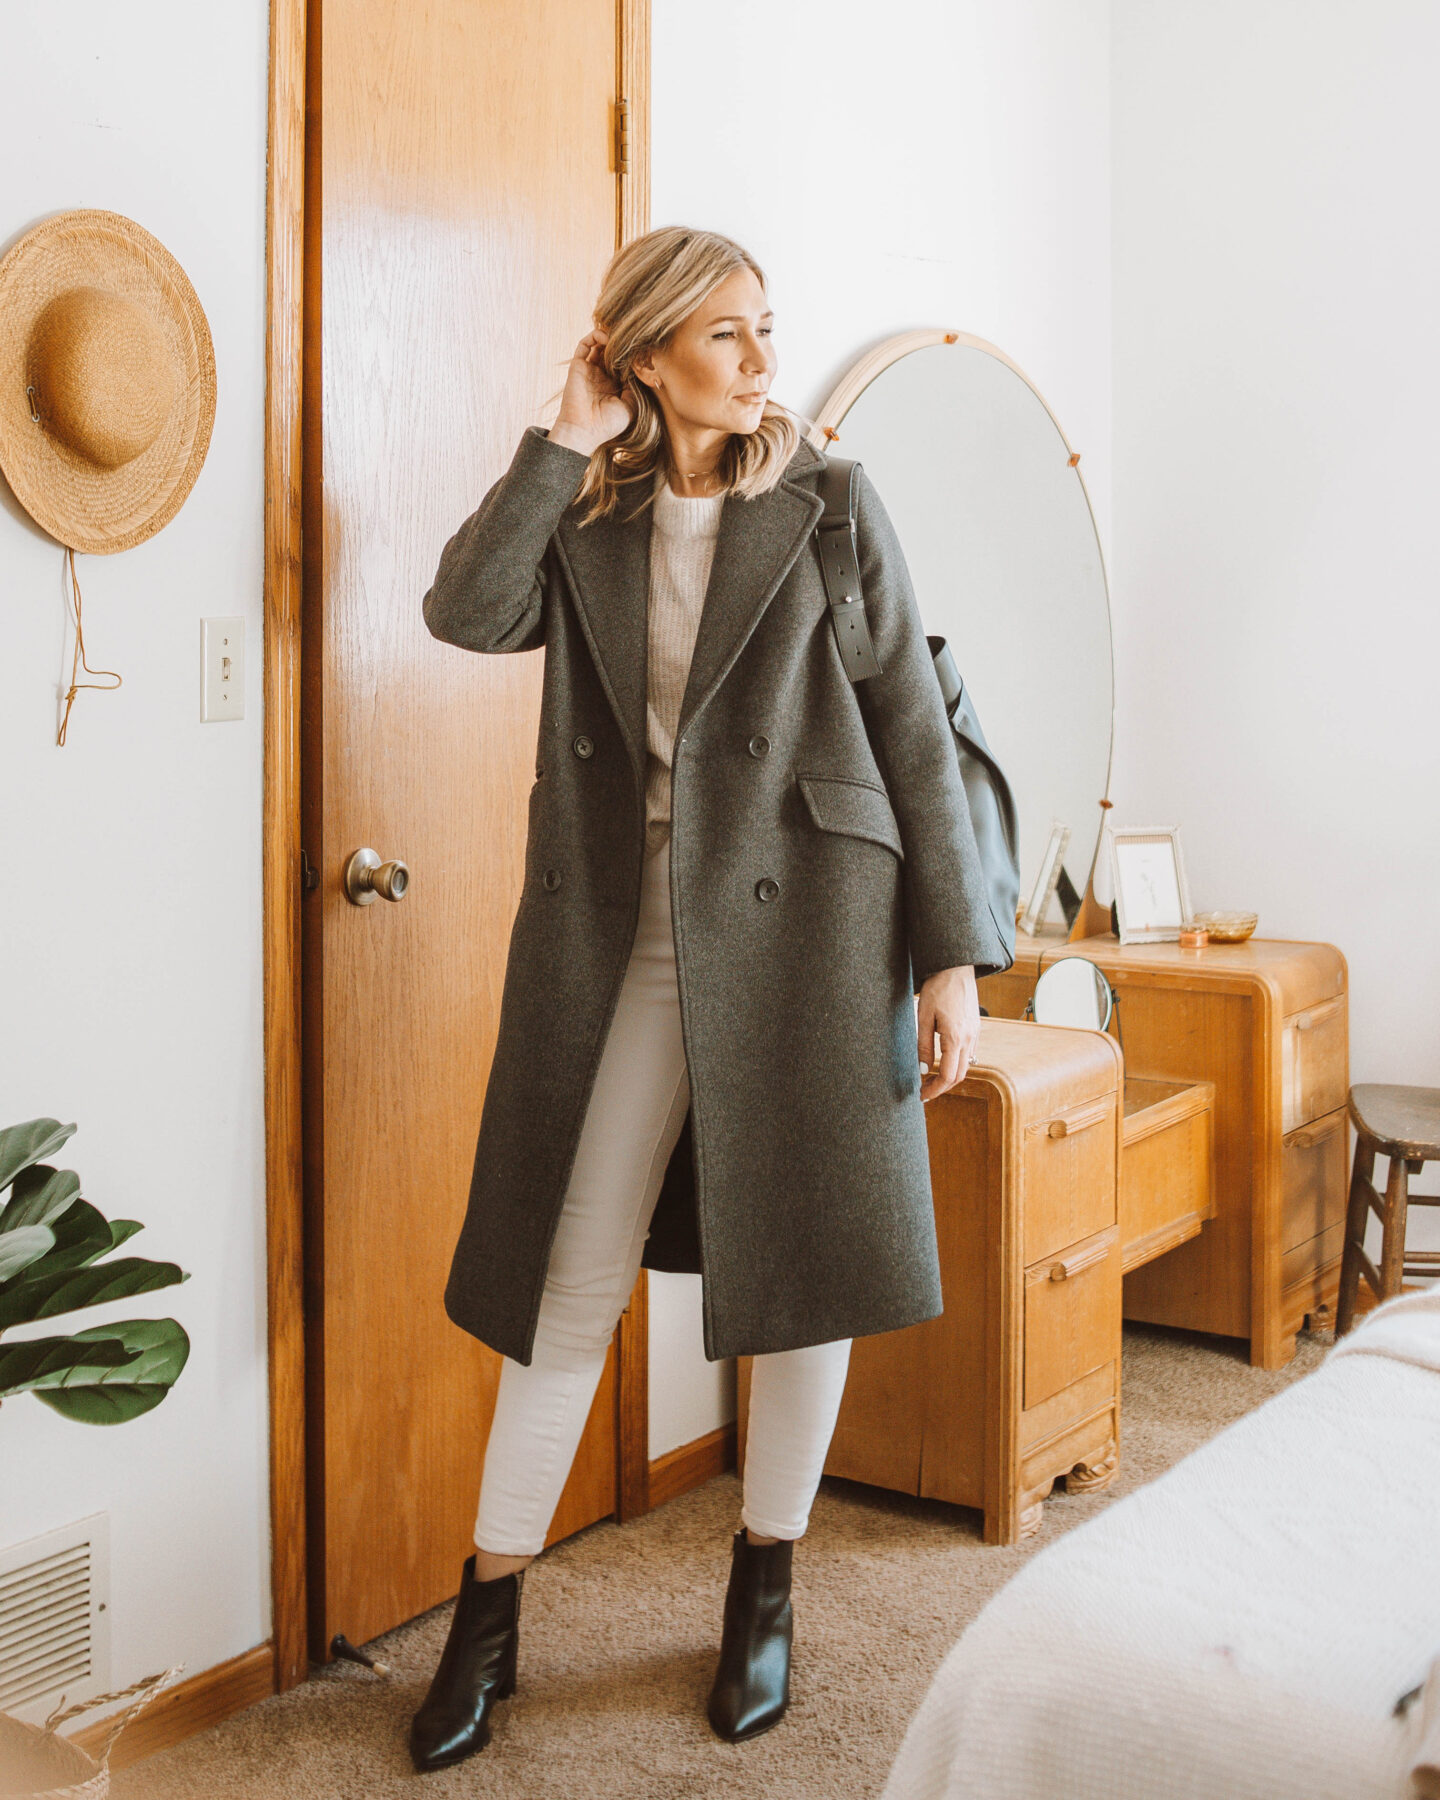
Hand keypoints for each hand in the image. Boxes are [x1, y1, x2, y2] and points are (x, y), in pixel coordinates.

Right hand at [549, 326, 631, 455]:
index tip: (643, 349)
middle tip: (632, 339)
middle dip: (621, 344)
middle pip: (612, 352)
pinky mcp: (578, 366)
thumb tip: (640, 368)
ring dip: (608, 337)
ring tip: (618, 336)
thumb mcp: (631, 407)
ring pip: (598, 345)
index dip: (632, 356)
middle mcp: (601, 376)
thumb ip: (636, 387)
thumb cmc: (608, 424)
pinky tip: (605, 337)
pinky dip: (594, 337)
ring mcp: (590, 370)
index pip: (623, 363)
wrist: (584, 430)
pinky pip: (584, 345)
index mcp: (614, 386)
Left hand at [916, 965, 980, 1101]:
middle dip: (942, 1087)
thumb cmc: (937, 989)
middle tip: (924, 1091)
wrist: (955, 968)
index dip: (935, 1090)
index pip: (948, 1076)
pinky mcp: (975, 1028)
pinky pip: (969, 1054)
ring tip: (931, 1079)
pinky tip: (943, 1061)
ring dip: (950, 1077)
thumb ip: (924, 1046)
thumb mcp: (923, 1017)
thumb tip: (924, 1070)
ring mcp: (975, 1034)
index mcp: (955, 1037)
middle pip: (959, 1076)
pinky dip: (957, 1064)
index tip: (922, 1095)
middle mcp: (969, 1039)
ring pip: (966, 1066)